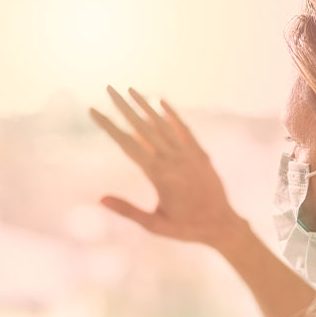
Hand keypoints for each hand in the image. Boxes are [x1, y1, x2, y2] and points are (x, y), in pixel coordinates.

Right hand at [89, 85, 245, 245]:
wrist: (222, 225)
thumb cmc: (186, 228)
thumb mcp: (154, 224)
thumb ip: (127, 210)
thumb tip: (101, 199)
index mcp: (158, 175)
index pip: (127, 144)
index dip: (109, 125)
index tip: (93, 110)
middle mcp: (173, 159)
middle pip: (143, 127)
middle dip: (124, 107)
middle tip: (108, 88)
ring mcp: (189, 154)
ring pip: (164, 124)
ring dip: (146, 105)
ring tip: (130, 90)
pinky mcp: (201, 154)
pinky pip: (185, 130)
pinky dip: (173, 115)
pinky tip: (161, 102)